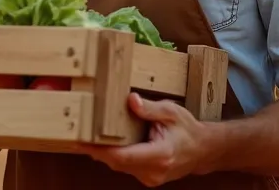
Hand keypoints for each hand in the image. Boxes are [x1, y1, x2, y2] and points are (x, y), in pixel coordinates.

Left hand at [80, 94, 217, 185]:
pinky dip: (114, 155)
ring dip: (103, 152)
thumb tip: (130, 100)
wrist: (203, 150)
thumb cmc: (187, 129)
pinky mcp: (147, 178)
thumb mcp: (171, 111)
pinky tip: (104, 141)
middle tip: (76, 133)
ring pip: (119, 166)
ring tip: (85, 135)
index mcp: (161, 155)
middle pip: (116, 162)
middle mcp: (154, 171)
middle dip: (96, 149)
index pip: (123, 156)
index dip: (100, 150)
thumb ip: (150, 108)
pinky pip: (125, 167)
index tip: (82, 141)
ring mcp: (150, 178)